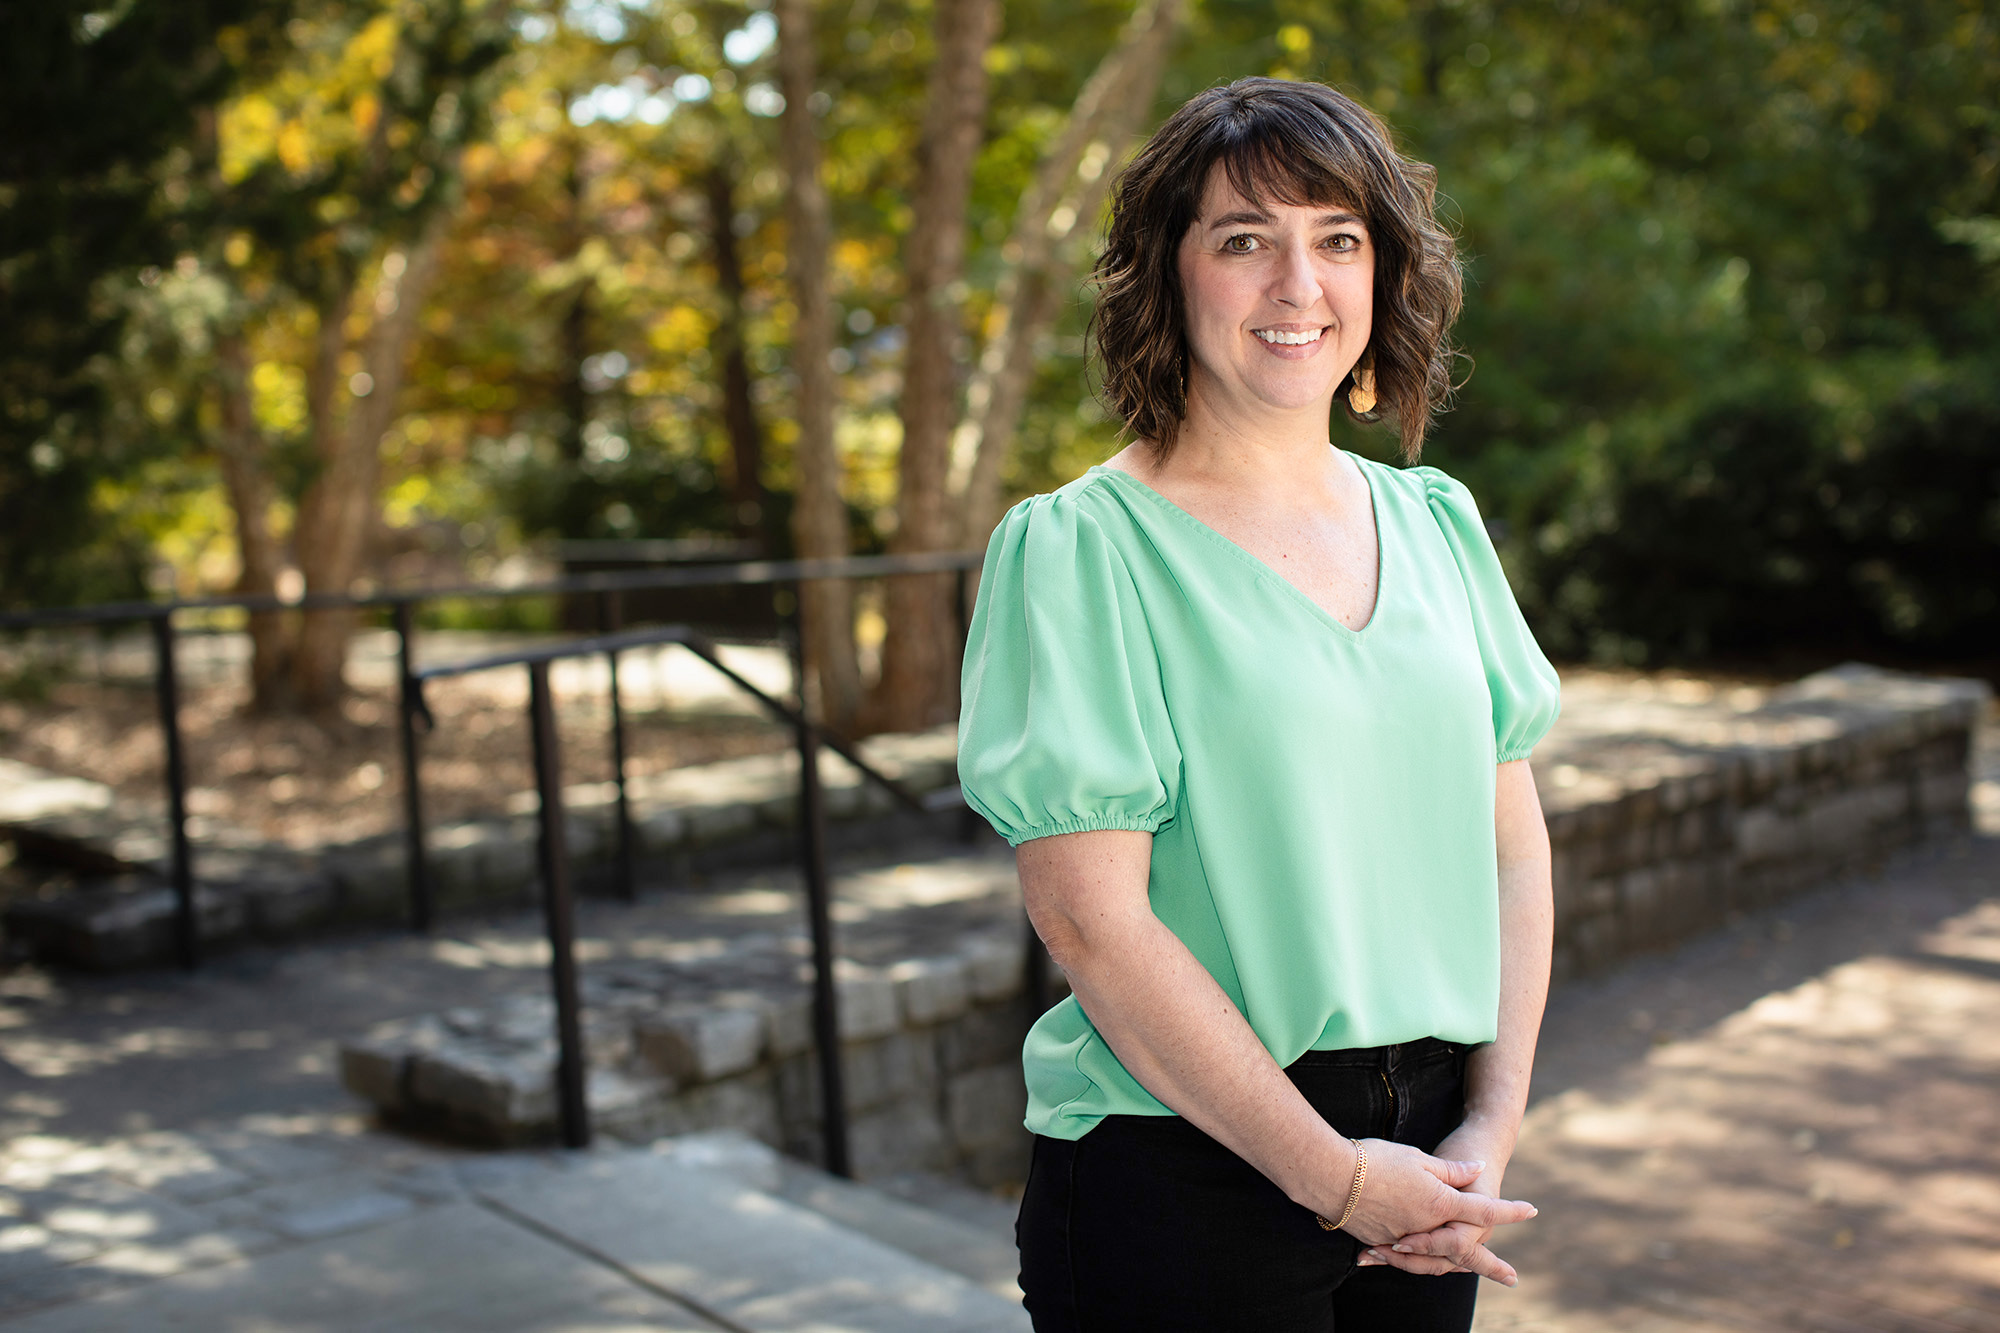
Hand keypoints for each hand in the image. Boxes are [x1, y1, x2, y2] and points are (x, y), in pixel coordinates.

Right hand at [1337, 1138, 1533, 1286]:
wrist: (1329, 1174)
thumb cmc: (1376, 1160)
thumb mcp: (1418, 1158)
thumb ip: (1451, 1170)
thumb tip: (1476, 1168)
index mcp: (1440, 1203)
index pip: (1485, 1210)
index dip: (1511, 1210)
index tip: (1532, 1210)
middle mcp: (1427, 1228)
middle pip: (1465, 1253)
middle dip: (1491, 1266)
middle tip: (1512, 1278)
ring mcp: (1403, 1238)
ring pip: (1434, 1260)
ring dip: (1453, 1265)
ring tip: (1469, 1270)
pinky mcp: (1380, 1241)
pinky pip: (1406, 1257)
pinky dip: (1417, 1259)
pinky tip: (1421, 1259)